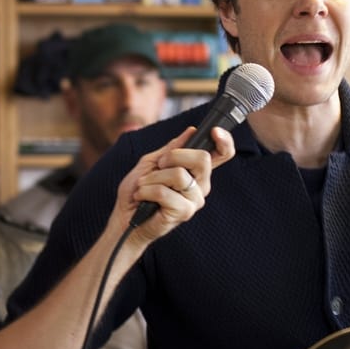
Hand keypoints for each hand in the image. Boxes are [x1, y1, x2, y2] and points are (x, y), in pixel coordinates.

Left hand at [111, 126, 233, 246]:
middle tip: (159, 165)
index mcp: (196, 171)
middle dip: (174, 156)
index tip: (214, 131)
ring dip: (153, 177)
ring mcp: (195, 200)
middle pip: (203, 159)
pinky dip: (146, 190)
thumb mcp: (152, 162)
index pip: (222, 154)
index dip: (224, 141)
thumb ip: (171, 149)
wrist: (125, 217)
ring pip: (179, 175)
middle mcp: (201, 185)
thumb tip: (191, 131)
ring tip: (144, 186)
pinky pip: (165, 192)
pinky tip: (141, 197)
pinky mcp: (184, 212)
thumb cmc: (138, 190)